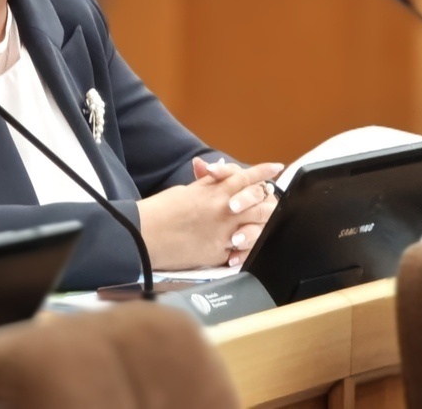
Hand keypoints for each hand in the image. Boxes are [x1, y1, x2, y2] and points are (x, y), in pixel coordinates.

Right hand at [135, 160, 282, 270]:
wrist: (145, 234)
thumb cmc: (160, 210)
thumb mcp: (186, 191)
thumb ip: (207, 186)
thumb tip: (217, 178)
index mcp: (215, 190)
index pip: (247, 176)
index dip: (264, 171)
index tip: (276, 168)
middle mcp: (224, 210)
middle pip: (259, 201)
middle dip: (268, 199)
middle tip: (271, 200)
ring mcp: (224, 233)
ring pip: (257, 227)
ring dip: (261, 224)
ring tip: (263, 224)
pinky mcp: (219, 253)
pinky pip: (242, 250)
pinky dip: (245, 247)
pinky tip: (248, 246)